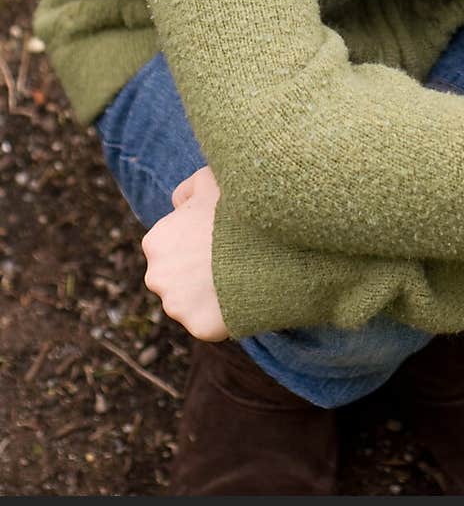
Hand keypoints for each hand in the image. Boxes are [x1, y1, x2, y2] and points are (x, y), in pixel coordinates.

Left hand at [141, 165, 229, 340]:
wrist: (267, 238)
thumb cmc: (237, 205)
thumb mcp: (208, 178)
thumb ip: (187, 191)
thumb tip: (178, 205)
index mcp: (155, 241)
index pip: (171, 248)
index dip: (197, 243)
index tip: (221, 239)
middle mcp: (157, 276)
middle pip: (177, 279)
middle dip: (198, 272)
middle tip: (232, 260)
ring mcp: (177, 306)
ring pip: (192, 304)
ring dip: (211, 295)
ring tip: (241, 277)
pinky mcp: (199, 327)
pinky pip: (212, 324)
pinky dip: (226, 315)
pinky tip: (244, 296)